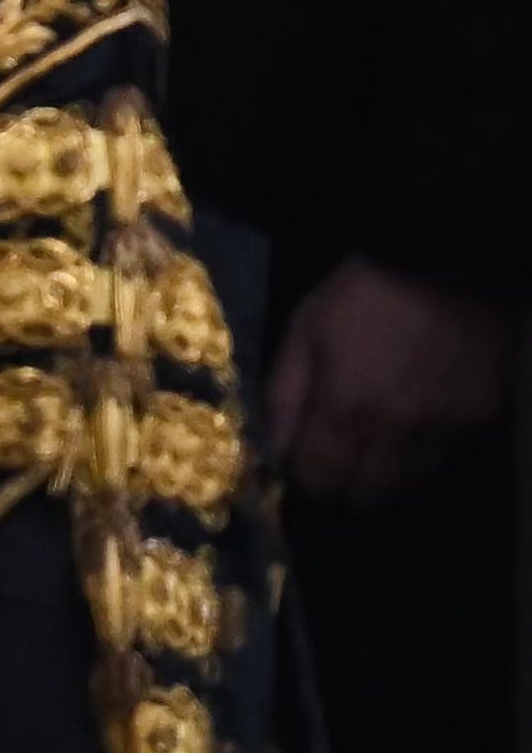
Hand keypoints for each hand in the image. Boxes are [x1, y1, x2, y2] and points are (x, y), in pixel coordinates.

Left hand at [268, 257, 518, 509]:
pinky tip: (415, 420)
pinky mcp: (481, 414)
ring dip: (385, 471)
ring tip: (375, 441)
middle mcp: (396, 430)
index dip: (304, 478)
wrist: (449, 257)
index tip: (301, 464)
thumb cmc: (363, 292)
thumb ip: (284, 397)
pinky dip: (424, 448)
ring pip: (407, 481)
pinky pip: (445, 453)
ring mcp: (444, 426)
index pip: (318, 480)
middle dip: (344, 485)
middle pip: (365, 495)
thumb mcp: (304, 332)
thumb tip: (270, 453)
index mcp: (345, 409)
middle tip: (338, 461)